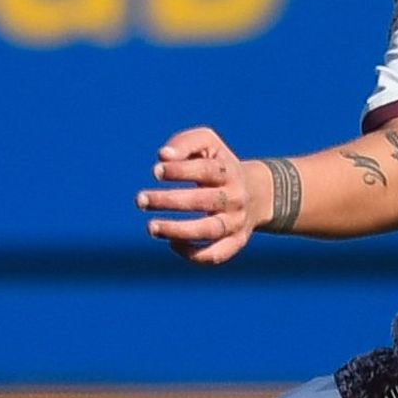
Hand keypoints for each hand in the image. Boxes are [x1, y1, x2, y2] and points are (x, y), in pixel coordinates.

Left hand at [137, 126, 258, 266]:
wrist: (257, 193)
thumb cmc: (219, 164)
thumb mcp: (208, 144)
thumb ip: (185, 143)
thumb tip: (163, 156)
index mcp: (228, 171)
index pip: (206, 170)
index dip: (180, 171)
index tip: (155, 171)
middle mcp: (235, 197)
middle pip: (205, 201)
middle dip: (169, 201)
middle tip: (140, 200)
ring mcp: (237, 222)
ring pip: (210, 230)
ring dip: (178, 230)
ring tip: (151, 227)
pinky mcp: (237, 242)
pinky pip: (217, 254)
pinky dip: (194, 254)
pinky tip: (172, 244)